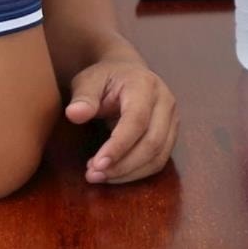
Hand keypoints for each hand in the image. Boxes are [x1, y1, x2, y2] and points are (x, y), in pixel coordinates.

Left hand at [64, 55, 178, 184]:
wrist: (127, 72)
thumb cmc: (105, 78)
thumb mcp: (88, 81)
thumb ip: (83, 97)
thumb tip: (74, 114)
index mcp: (145, 85)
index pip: (137, 120)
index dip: (119, 146)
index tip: (97, 165)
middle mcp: (165, 101)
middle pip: (152, 142)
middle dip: (123, 165)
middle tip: (93, 175)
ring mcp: (172, 119)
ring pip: (158, 156)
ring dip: (129, 173)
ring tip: (99, 176)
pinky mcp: (171, 134)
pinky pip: (158, 160)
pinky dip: (136, 173)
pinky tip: (114, 173)